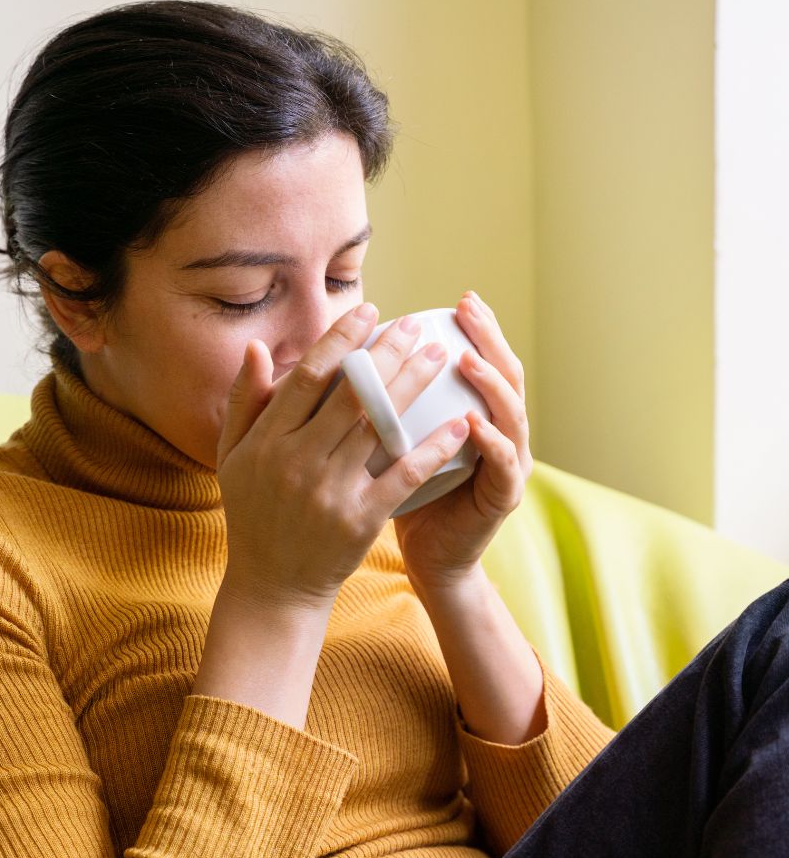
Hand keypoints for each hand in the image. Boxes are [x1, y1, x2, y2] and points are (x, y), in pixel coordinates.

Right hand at [216, 303, 469, 610]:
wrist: (273, 585)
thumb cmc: (253, 513)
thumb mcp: (232, 456)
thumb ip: (244, 400)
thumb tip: (258, 348)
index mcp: (266, 441)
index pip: (309, 377)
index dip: (341, 340)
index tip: (369, 311)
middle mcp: (297, 461)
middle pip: (351, 395)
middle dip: (388, 353)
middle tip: (417, 324)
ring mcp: (331, 491)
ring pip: (380, 427)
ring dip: (414, 386)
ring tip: (440, 356)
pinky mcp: (361, 520)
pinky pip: (404, 476)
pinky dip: (433, 448)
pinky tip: (459, 424)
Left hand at [394, 291, 533, 591]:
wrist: (426, 558)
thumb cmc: (401, 494)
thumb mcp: (388, 440)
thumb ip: (380, 401)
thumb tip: (346, 355)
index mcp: (475, 414)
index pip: (482, 360)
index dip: (477, 328)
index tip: (460, 298)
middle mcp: (499, 432)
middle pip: (505, 375)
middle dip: (490, 339)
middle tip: (470, 310)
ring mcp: (506, 464)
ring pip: (511, 414)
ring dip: (491, 383)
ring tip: (467, 358)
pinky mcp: (503, 498)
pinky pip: (503, 465)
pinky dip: (490, 441)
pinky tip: (471, 421)